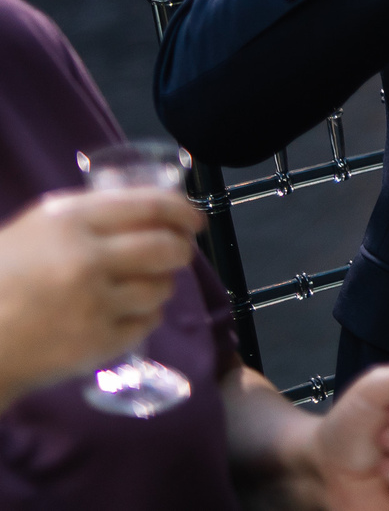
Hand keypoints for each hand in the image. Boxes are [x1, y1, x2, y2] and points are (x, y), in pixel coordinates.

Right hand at [0, 189, 200, 407]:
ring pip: (161, 287)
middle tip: (177, 252)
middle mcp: (87, 259)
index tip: (194, 219)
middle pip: (166, 247)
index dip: (183, 210)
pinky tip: (125, 313)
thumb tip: (147, 211)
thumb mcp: (35, 229)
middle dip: (181, 249)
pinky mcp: (98, 342)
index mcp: (69, 221)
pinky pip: (148, 322)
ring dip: (160, 284)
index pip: (151, 205)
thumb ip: (87, 217)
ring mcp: (95, 303)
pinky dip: (144, 316)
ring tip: (142, 285)